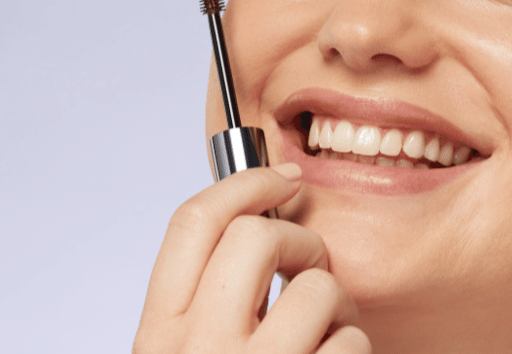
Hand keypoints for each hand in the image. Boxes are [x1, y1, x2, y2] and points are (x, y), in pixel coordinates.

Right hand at [133, 163, 371, 352]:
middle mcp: (198, 351)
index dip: (245, 183)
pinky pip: (351, 340)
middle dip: (301, 242)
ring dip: (337, 305)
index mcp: (159, 336)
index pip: (192, 223)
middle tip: (311, 270)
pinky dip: (353, 347)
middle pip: (255, 237)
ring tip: (328, 333)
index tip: (284, 175)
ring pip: (317, 287)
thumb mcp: (190, 353)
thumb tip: (256, 227)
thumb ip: (208, 302)